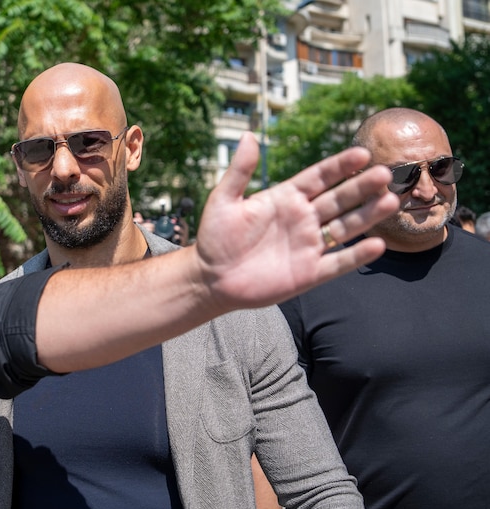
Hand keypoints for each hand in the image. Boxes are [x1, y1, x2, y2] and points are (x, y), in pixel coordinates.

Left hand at [194, 132, 396, 310]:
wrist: (210, 278)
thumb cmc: (215, 238)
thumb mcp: (223, 200)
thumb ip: (239, 171)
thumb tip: (248, 136)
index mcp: (286, 198)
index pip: (319, 177)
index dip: (339, 166)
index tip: (361, 153)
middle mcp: (303, 219)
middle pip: (339, 199)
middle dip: (361, 187)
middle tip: (385, 174)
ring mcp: (308, 245)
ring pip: (345, 227)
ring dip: (368, 215)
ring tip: (391, 201)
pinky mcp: (309, 273)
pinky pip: (338, 262)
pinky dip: (357, 255)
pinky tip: (377, 244)